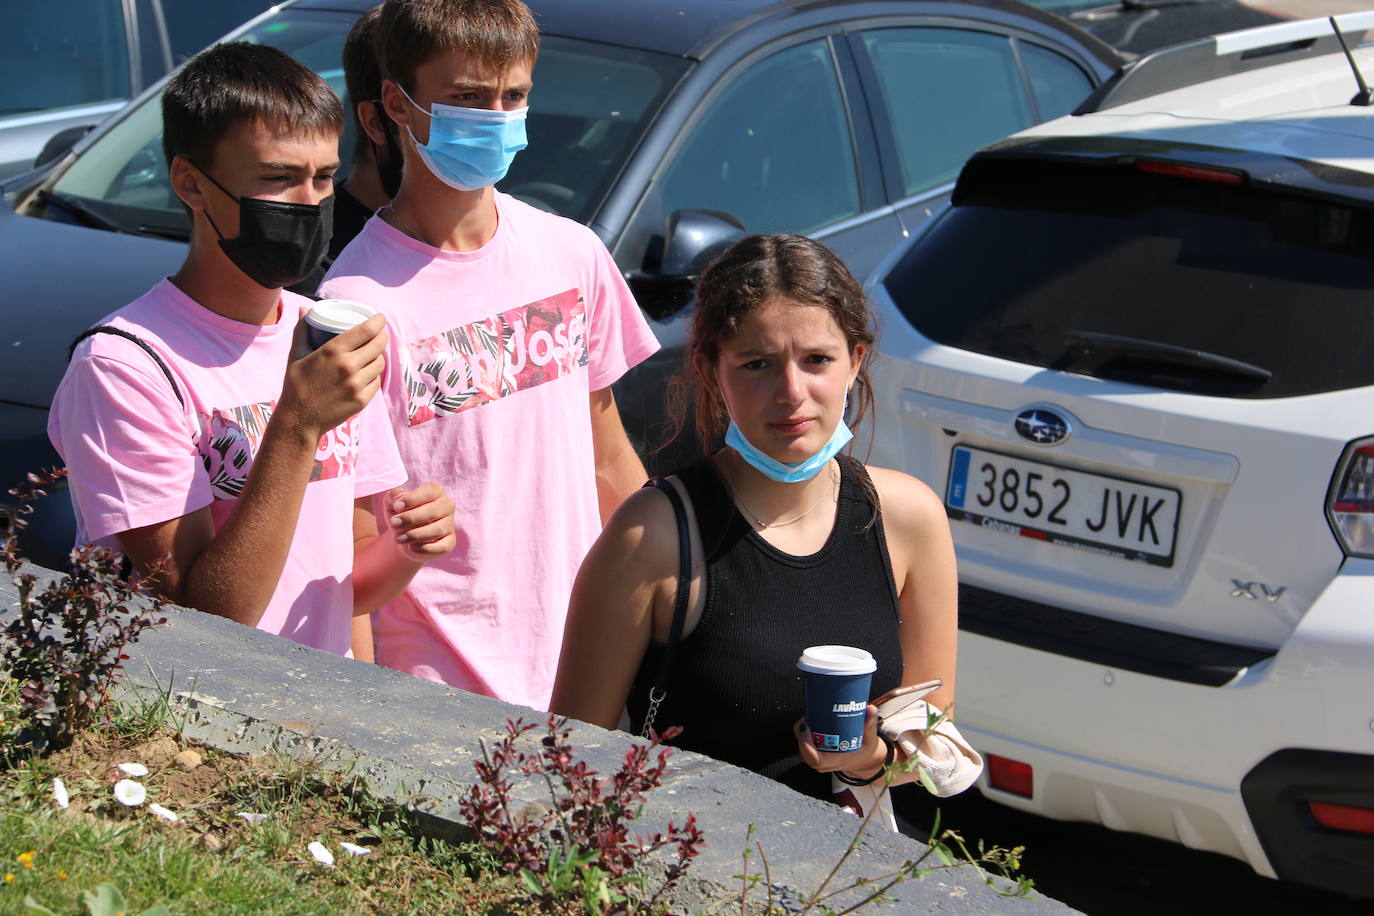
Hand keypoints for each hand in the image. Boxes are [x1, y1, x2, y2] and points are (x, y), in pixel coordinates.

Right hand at [279, 311, 387, 438]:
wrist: (300, 419)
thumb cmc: (296, 385)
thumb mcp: (296, 354)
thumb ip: (302, 330)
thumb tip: (304, 309)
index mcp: (333, 351)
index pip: (367, 330)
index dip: (378, 321)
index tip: (380, 318)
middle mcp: (349, 366)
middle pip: (379, 345)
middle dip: (382, 337)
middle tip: (379, 335)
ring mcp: (357, 384)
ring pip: (380, 363)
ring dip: (378, 356)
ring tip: (373, 354)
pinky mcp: (362, 400)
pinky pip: (376, 382)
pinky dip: (374, 376)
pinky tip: (368, 373)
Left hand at [384, 482, 455, 561]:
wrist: (403, 538)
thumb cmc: (400, 515)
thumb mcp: (392, 503)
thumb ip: (394, 495)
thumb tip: (399, 499)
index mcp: (436, 491)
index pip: (430, 491)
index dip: (413, 498)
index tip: (397, 507)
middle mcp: (447, 506)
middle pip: (433, 511)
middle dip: (411, 518)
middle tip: (394, 523)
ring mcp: (450, 524)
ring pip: (437, 529)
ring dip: (416, 534)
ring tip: (398, 538)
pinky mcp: (450, 542)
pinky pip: (443, 546)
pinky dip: (427, 549)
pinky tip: (412, 548)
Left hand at [794, 705, 886, 777]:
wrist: (863, 759)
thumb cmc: (865, 749)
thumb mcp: (870, 738)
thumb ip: (870, 723)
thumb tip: (870, 708)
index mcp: (836, 761)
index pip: (815, 760)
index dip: (806, 745)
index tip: (806, 727)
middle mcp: (825, 763)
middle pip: (805, 752)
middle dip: (801, 733)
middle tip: (807, 717)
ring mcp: (819, 760)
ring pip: (803, 748)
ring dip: (801, 732)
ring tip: (808, 716)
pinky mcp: (816, 754)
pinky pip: (804, 745)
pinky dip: (803, 733)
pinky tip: (809, 720)